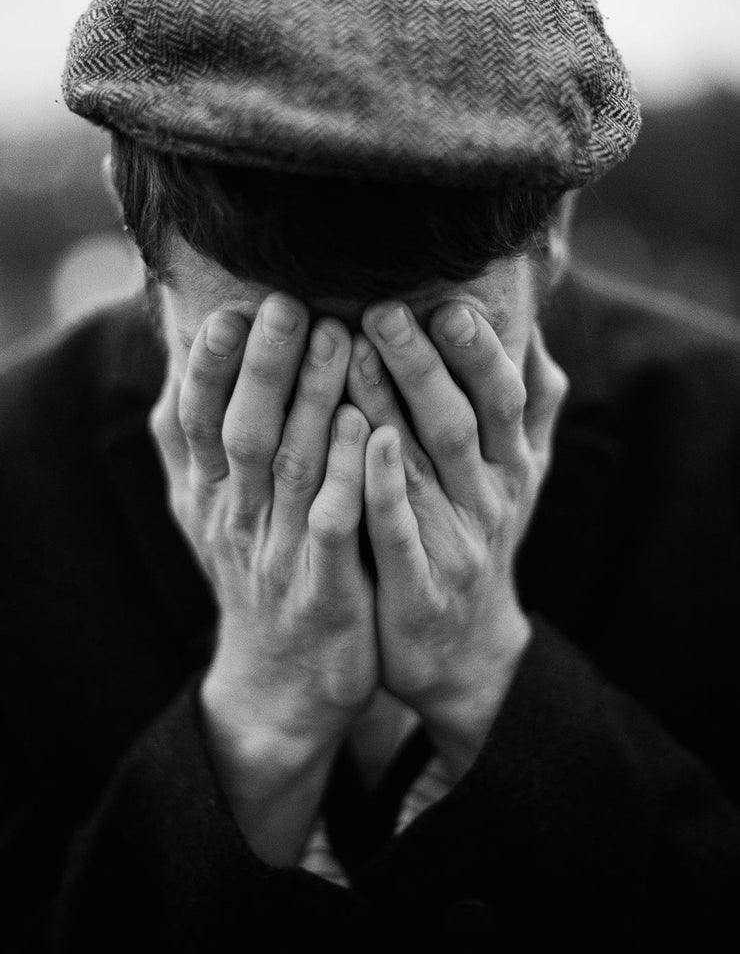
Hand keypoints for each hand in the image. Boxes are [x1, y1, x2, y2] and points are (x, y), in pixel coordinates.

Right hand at [149, 293, 377, 777]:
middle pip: (243, 431)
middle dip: (263, 365)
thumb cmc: (256, 569)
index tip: (232, 310)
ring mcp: (279, 553)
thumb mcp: (209, 510)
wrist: (283, 678)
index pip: (199, 420)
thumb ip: (195, 442)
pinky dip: (348, 475)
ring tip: (338, 337)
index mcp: (208, 495)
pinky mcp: (324, 587)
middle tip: (286, 303)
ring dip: (312, 400)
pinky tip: (370, 427)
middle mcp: (236, 518)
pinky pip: (335, 524)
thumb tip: (179, 360)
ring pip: (292, 466)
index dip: (212, 366)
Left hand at [347, 304, 567, 773]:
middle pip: (460, 423)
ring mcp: (455, 544)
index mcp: (511, 467)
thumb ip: (527, 410)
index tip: (447, 301)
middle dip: (425, 365)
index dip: (478, 351)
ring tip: (350, 350)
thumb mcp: (518, 477)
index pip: (501, 398)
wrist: (461, 648)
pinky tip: (361, 443)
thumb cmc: (478, 538)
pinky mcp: (417, 586)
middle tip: (384, 309)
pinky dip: (382, 487)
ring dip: (388, 406)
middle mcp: (488, 499)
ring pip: (421, 466)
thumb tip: (534, 334)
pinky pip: (397, 531)